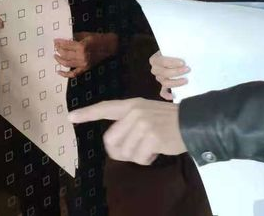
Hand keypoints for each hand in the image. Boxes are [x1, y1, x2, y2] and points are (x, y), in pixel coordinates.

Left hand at [55, 32, 117, 78]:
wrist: (110, 46)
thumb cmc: (98, 38)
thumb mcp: (86, 34)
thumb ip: (74, 37)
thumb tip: (64, 39)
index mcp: (82, 46)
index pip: (66, 45)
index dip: (59, 42)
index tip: (55, 40)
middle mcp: (82, 56)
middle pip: (65, 54)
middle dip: (58, 50)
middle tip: (55, 46)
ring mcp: (83, 63)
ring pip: (67, 63)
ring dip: (59, 60)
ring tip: (56, 55)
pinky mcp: (85, 68)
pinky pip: (73, 73)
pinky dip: (65, 74)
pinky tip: (59, 72)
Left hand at [68, 98, 186, 164]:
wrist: (192, 122)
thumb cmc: (168, 121)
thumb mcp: (146, 114)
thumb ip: (128, 124)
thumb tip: (113, 147)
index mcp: (132, 105)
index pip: (105, 107)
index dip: (87, 113)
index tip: (71, 117)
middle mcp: (135, 112)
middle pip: (111, 141)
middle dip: (121, 151)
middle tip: (136, 149)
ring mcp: (143, 124)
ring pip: (126, 152)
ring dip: (138, 155)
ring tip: (151, 146)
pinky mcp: (152, 137)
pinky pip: (140, 158)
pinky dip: (148, 159)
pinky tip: (157, 150)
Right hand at [149, 52, 189, 100]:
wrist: (173, 55)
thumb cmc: (173, 51)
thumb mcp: (173, 48)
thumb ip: (177, 50)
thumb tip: (187, 54)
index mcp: (155, 59)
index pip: (162, 61)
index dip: (172, 62)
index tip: (183, 62)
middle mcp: (155, 69)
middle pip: (163, 73)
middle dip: (176, 72)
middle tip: (187, 69)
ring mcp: (159, 78)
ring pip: (165, 83)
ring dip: (176, 82)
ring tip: (186, 80)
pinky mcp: (163, 85)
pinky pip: (163, 92)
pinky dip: (167, 95)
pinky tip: (174, 96)